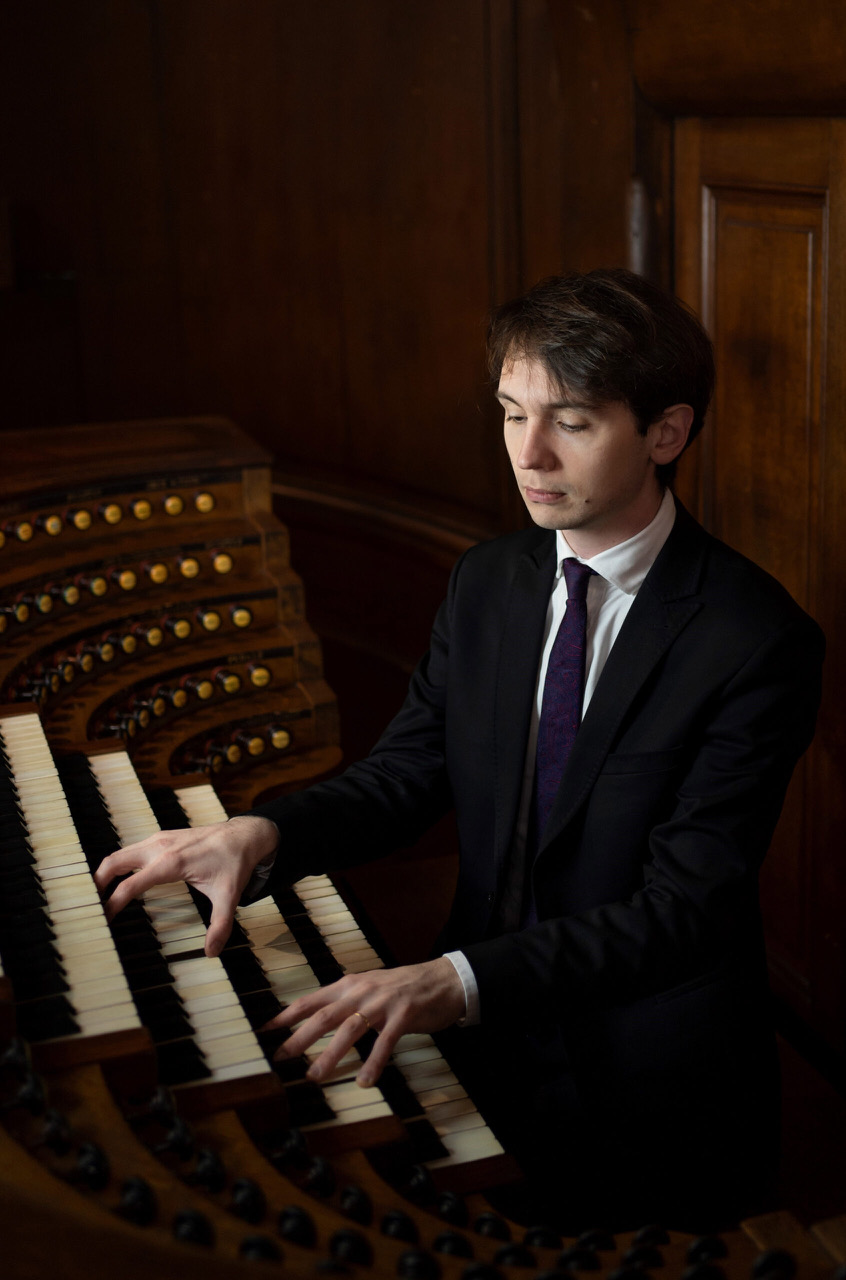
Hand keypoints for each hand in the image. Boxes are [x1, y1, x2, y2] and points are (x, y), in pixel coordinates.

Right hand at [93, 815, 278, 955]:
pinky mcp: (162, 838)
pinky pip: (132, 851)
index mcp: (170, 863)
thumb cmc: (235, 863)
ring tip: (98, 897)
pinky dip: (120, 865)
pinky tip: (121, 881)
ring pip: (120, 854)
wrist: (244, 835)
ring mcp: (159, 840)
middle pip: (114, 862)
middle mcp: (159, 848)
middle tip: (89, 907)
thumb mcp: (230, 896)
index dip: (112, 904)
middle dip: (97, 883)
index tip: (103, 920)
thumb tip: (211, 951)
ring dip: (106, 873)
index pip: (130, 885)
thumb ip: (220, 925)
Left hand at [267, 957, 465, 1086]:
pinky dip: (374, 1062)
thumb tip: (316, 1021)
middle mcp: (362, 990)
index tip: (264, 1033)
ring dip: (330, 1054)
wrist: (444, 980)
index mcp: (349, 985)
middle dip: (299, 1038)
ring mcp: (383, 1002)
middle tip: (280, 1058)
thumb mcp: (369, 989)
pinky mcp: (404, 1014)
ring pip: (350, 1029)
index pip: (310, 1001)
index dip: (286, 1017)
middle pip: (324, 1016)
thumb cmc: (404, 988)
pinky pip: (385, 1042)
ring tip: (315, 1076)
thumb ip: (345, 1002)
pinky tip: (365, 1081)